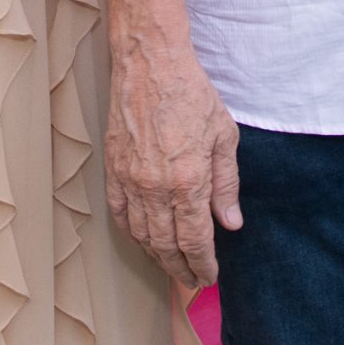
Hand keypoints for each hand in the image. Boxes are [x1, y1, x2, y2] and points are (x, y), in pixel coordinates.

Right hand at [106, 36, 241, 288]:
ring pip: (141, 234)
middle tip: (192, 281)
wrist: (149, 64)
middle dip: (181, 268)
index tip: (210, 276)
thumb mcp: (224, 136)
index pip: (195, 239)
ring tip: (171, 266)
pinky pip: (119, 213)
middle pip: (166, 245)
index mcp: (187, 181)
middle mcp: (155, 187)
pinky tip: (142, 240)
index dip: (203, 263)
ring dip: (157, 256)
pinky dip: (131, 233)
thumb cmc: (191, 94)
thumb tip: (231, 223)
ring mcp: (129, 179)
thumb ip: (226, 184)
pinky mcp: (112, 169)